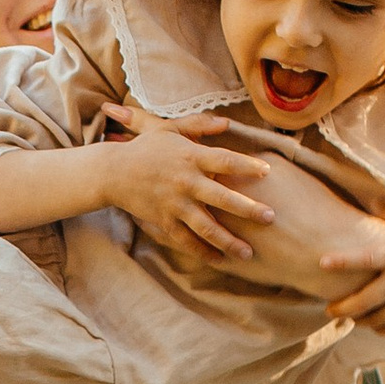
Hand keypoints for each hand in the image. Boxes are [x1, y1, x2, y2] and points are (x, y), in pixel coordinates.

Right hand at [93, 112, 276, 265]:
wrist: (113, 173)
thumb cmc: (145, 149)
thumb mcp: (169, 129)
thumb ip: (199, 126)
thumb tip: (227, 123)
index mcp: (191, 157)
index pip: (226, 161)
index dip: (247, 167)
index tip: (268, 172)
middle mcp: (186, 182)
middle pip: (222, 198)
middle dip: (248, 209)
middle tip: (271, 218)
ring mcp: (175, 204)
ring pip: (207, 227)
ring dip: (229, 241)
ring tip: (248, 253)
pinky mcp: (164, 221)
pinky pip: (186, 240)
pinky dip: (203, 252)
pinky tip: (220, 260)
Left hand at [327, 209, 384, 333]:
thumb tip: (374, 206)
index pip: (366, 258)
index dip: (342, 261)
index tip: (322, 263)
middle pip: (364, 302)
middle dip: (342, 308)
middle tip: (329, 309)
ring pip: (376, 319)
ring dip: (358, 320)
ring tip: (349, 315)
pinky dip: (378, 328)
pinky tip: (372, 322)